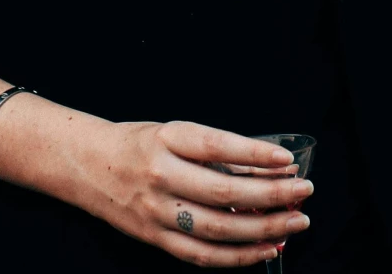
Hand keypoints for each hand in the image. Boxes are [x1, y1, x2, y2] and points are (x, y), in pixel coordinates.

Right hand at [62, 119, 314, 267]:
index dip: (255, 153)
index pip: (217, 147)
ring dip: (264, 228)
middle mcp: (161, 176)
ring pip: (219, 229)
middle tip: (304, 192)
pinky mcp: (156, 238)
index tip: (288, 160)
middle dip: (272, 195)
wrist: (87, 167)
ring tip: (295, 222)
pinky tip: (266, 248)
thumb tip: (270, 167)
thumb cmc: (139, 145)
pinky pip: (203, 255)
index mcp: (167, 140)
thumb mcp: (174, 134)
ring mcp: (157, 212)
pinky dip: (239, 256)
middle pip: (225, 193)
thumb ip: (217, 152)